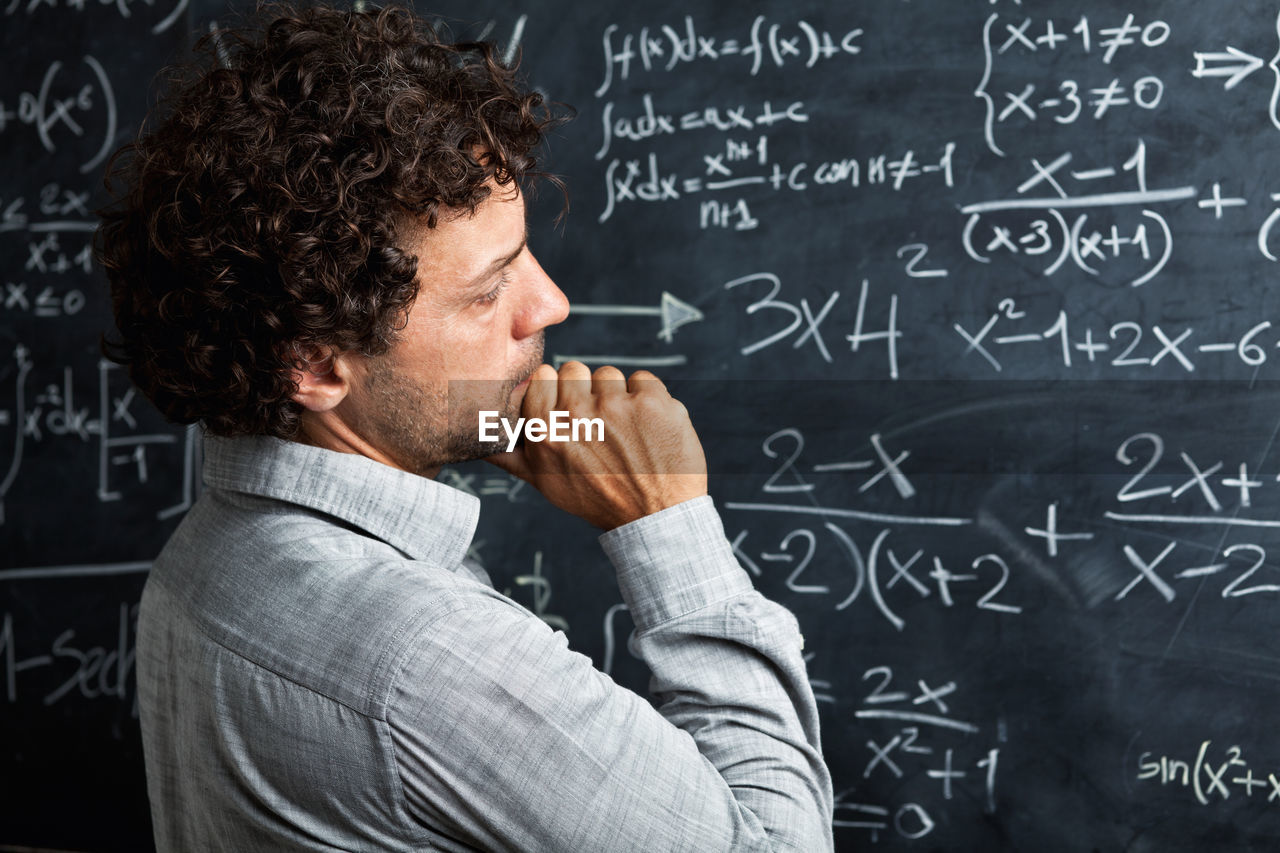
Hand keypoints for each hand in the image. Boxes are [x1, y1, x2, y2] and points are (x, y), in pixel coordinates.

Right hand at [485, 362, 707, 528]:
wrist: (654, 515)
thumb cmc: (597, 498)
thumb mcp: (544, 481)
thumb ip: (508, 454)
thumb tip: (475, 439)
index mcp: (546, 430)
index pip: (543, 375)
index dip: (555, 390)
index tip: (566, 408)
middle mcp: (577, 414)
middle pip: (574, 369)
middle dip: (585, 391)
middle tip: (597, 423)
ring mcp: (617, 405)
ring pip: (608, 374)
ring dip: (616, 396)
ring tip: (623, 430)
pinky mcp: (652, 401)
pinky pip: (643, 379)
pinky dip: (647, 399)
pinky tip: (647, 427)